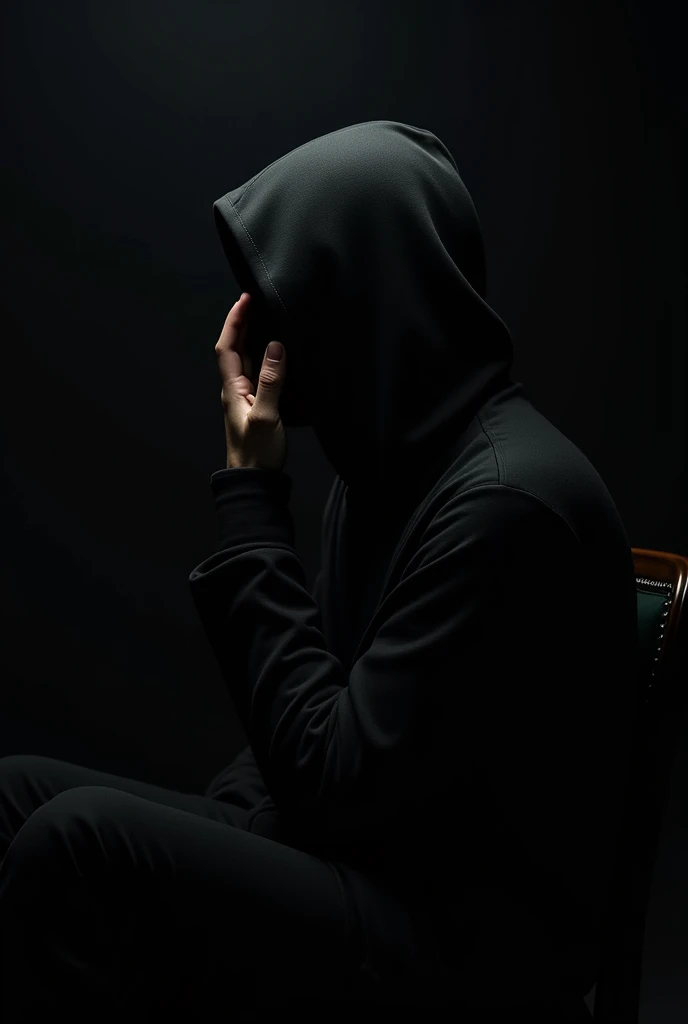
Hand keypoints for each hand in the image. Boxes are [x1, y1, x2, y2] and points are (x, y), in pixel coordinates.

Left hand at [215, 293, 286, 471]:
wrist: (254, 481)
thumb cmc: (257, 452)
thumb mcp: (267, 416)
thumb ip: (271, 381)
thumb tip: (276, 346)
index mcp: (232, 388)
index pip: (227, 346)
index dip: (234, 321)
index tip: (245, 299)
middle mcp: (234, 390)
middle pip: (234, 349)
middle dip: (242, 323)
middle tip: (255, 302)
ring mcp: (244, 398)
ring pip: (245, 360)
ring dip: (251, 338)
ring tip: (265, 319)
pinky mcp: (256, 407)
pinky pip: (256, 374)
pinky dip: (262, 357)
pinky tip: (274, 354)